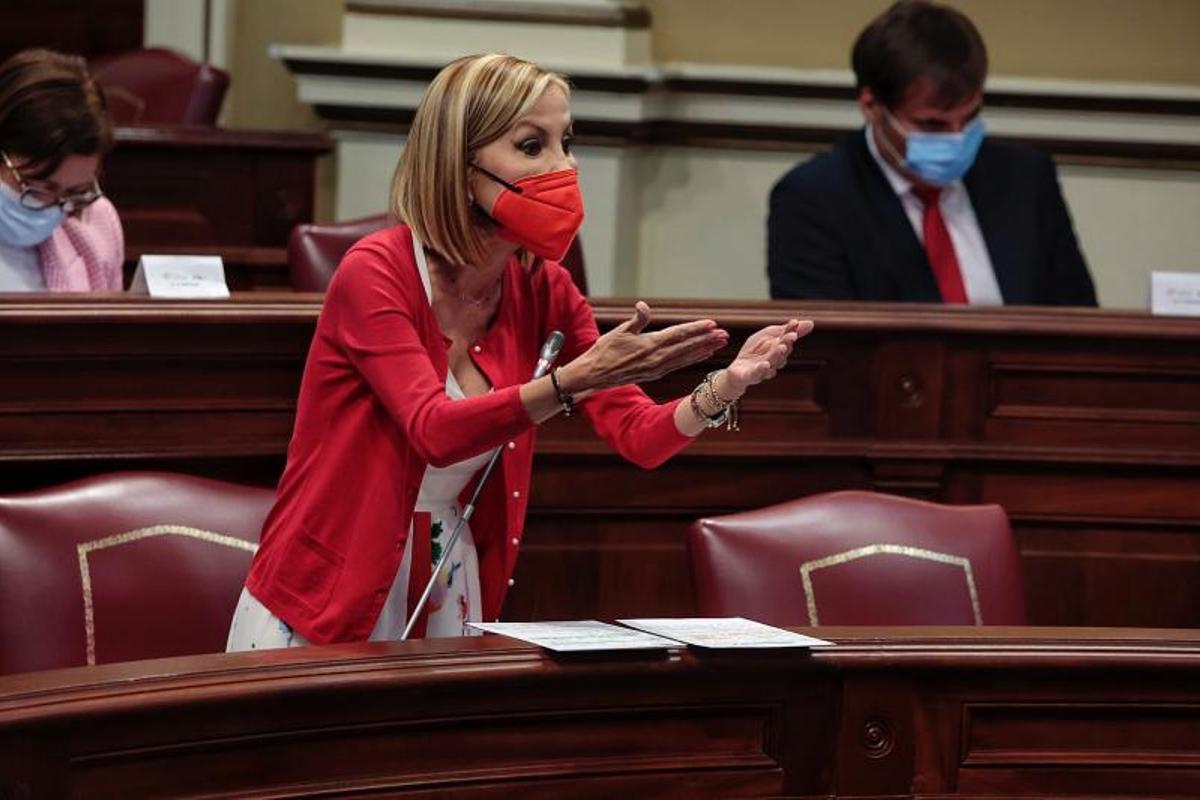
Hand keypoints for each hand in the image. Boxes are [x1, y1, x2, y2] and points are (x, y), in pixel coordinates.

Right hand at [562, 301, 728, 392]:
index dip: (696, 329)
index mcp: (650, 345)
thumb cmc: (604, 351)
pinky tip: (702, 354)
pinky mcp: (655, 373)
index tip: (712, 324)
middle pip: (687, 347)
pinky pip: (679, 364)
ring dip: (703, 350)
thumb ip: (636, 319)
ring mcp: (657, 367)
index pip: (679, 335)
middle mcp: (657, 358)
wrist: (595, 375)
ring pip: (685, 357)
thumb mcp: (619, 332)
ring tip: (719, 344)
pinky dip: (692, 358)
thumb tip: (643, 306)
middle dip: (707, 340)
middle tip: (724, 335)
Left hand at [722, 319, 812, 393]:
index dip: (790, 331)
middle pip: (781, 352)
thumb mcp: (769, 335)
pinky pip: (757, 374)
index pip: (786, 340)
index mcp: (778, 350)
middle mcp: (773, 361)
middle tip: (791, 336)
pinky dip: (761, 370)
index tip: (794, 324)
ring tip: (781, 347)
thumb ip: (787, 330)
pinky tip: (765, 364)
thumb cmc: (755, 351)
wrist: (737, 371)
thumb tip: (811, 323)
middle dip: (786, 344)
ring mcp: (763, 370)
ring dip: (777, 355)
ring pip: (772, 363)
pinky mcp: (750, 376)